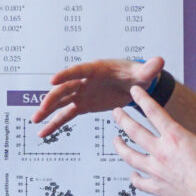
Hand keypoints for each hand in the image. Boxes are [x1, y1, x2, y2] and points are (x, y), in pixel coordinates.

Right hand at [30, 56, 166, 139]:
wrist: (133, 84)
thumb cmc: (136, 75)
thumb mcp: (143, 73)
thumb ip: (149, 69)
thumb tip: (159, 61)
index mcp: (97, 69)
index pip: (79, 70)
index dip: (66, 74)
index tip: (52, 80)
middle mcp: (84, 80)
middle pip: (65, 88)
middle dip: (52, 98)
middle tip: (42, 108)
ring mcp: (81, 93)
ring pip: (60, 101)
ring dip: (47, 110)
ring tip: (35, 121)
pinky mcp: (82, 105)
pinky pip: (65, 115)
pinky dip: (55, 123)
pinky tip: (43, 133)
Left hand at [111, 87, 195, 195]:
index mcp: (177, 138)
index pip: (154, 112)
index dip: (142, 99)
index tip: (134, 91)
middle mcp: (162, 153)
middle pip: (135, 132)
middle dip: (123, 119)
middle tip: (115, 112)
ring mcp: (157, 172)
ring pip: (131, 156)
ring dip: (121, 147)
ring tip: (115, 140)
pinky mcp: (158, 190)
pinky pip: (140, 182)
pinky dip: (134, 178)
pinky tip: (132, 175)